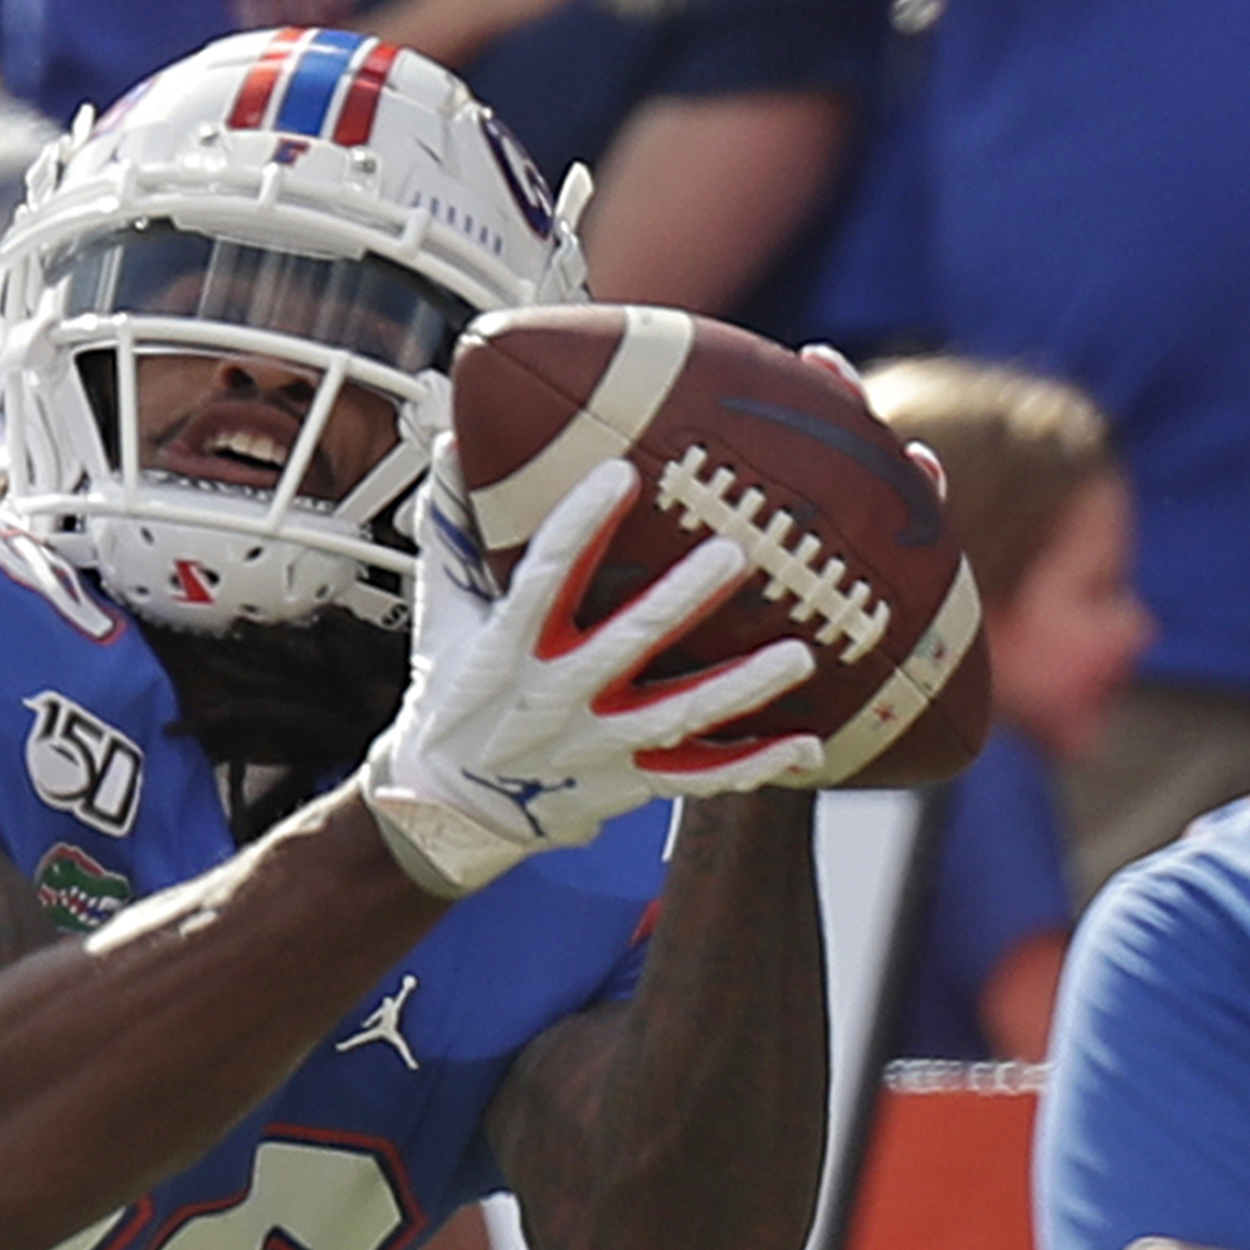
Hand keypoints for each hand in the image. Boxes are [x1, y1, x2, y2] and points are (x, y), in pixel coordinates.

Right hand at [359, 441, 822, 895]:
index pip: (544, 579)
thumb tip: (454, 439)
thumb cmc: (452, 696)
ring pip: (676, 717)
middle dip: (680, 601)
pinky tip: (806, 744)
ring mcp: (596, 745)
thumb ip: (451, 529)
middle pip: (624, 644)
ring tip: (798, 655)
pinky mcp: (627, 783)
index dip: (579, 525)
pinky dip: (752, 765)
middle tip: (734, 555)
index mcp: (507, 648)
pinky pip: (697, 779)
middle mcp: (554, 698)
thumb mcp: (442, 614)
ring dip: (740, 688)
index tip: (619, 473)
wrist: (448, 810)